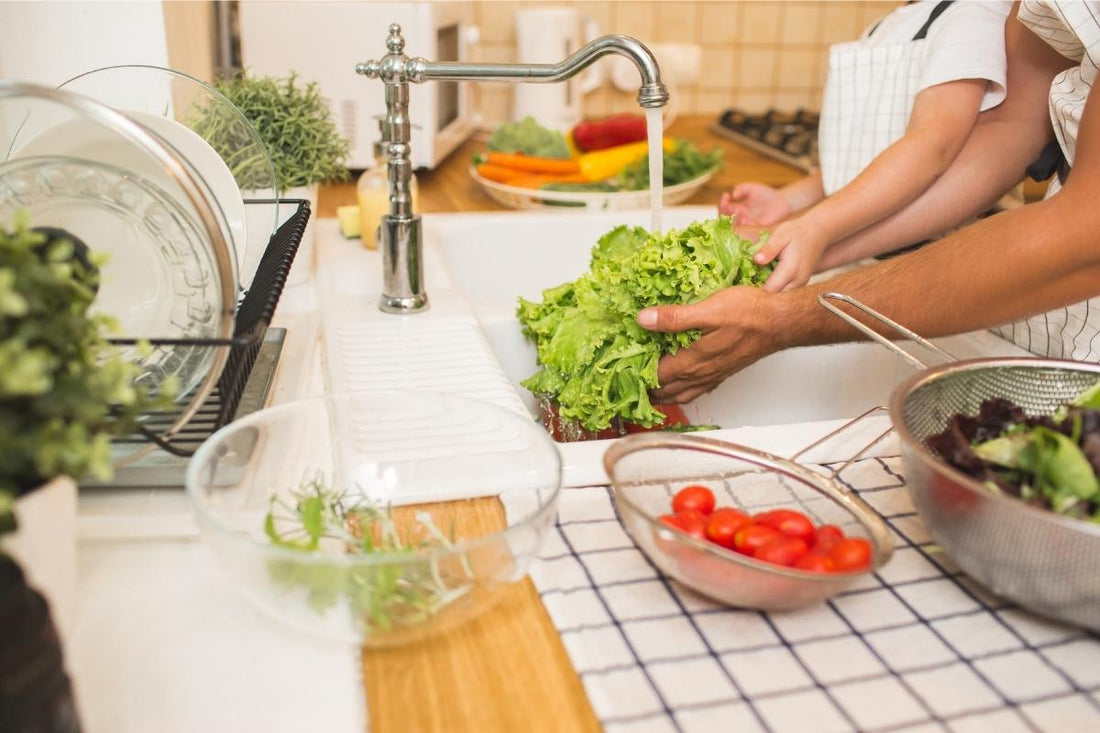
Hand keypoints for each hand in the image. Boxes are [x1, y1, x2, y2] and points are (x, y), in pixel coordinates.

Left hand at [637, 287, 783, 402]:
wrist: (780, 322)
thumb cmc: (749, 314)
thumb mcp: (708, 309)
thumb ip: (674, 318)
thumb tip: (643, 319)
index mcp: (693, 361)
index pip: (655, 377)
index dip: (636, 376)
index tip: (620, 372)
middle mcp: (701, 373)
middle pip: (666, 391)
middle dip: (646, 389)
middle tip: (629, 382)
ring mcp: (713, 375)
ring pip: (681, 394)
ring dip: (663, 393)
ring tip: (648, 388)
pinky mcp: (723, 371)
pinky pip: (697, 389)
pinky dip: (683, 391)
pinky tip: (682, 383)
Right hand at [718, 183, 790, 225]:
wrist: (782, 202)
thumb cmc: (767, 193)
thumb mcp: (752, 187)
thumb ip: (742, 188)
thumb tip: (733, 195)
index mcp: (737, 207)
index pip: (724, 207)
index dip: (722, 202)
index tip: (726, 196)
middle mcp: (739, 217)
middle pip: (724, 219)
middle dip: (722, 212)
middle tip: (726, 205)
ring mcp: (746, 223)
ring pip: (732, 226)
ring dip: (729, 221)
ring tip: (733, 213)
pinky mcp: (754, 229)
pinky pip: (744, 232)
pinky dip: (739, 229)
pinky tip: (742, 221)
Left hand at [753, 218, 829, 292]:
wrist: (818, 232)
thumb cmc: (797, 231)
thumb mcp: (781, 235)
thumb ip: (769, 249)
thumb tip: (756, 260)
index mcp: (791, 270)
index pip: (769, 290)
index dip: (754, 289)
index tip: (742, 282)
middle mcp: (798, 281)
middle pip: (774, 297)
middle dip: (760, 292)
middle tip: (746, 281)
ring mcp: (801, 284)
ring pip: (780, 296)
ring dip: (768, 290)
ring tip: (756, 279)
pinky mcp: (800, 284)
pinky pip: (785, 291)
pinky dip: (775, 287)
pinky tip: (767, 277)